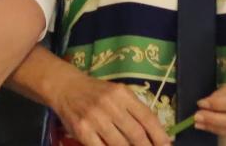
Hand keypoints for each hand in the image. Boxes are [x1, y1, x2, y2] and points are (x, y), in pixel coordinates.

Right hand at [49, 75, 171, 145]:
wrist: (66, 87)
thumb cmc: (97, 92)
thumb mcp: (118, 93)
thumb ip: (135, 111)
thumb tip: (157, 135)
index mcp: (123, 94)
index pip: (147, 118)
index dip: (160, 136)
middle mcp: (110, 104)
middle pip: (136, 134)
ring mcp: (95, 118)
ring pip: (120, 145)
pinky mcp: (82, 130)